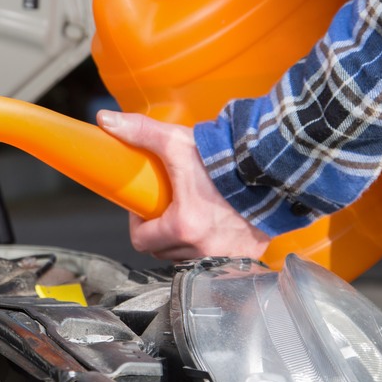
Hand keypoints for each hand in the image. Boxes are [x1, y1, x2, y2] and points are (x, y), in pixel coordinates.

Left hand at [97, 110, 270, 260]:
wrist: (276, 167)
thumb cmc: (227, 160)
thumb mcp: (178, 143)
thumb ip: (141, 132)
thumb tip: (105, 120)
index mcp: (185, 226)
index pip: (142, 241)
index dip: (139, 224)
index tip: (145, 208)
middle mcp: (206, 249)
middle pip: (164, 251)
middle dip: (160, 232)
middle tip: (167, 208)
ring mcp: (228, 257)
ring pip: (188, 257)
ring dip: (184, 242)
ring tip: (191, 215)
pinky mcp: (248, 257)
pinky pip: (217, 261)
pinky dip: (211, 247)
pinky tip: (214, 227)